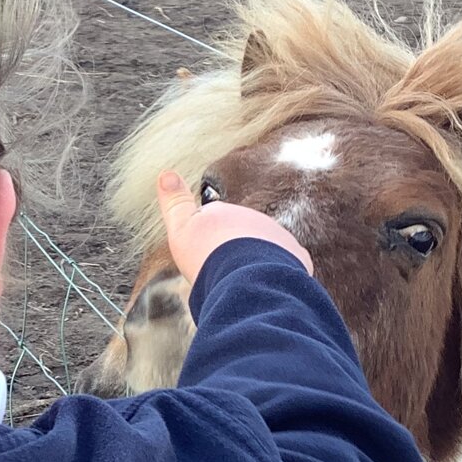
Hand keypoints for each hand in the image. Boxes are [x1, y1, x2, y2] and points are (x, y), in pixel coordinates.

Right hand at [156, 171, 313, 283]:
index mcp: (223, 213)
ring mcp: (277, 236)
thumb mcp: (181, 229)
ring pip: (265, 249)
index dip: (206, 236)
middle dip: (233, 251)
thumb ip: (175, 203)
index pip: (214, 219)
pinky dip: (277, 275)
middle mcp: (252, 218)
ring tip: (241, 285)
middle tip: (220, 274)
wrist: (247, 279)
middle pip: (241, 235)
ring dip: (256, 263)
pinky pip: (287, 265)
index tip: (202, 253)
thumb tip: (165, 172)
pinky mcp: (296, 256)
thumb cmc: (208, 257)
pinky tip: (264, 289)